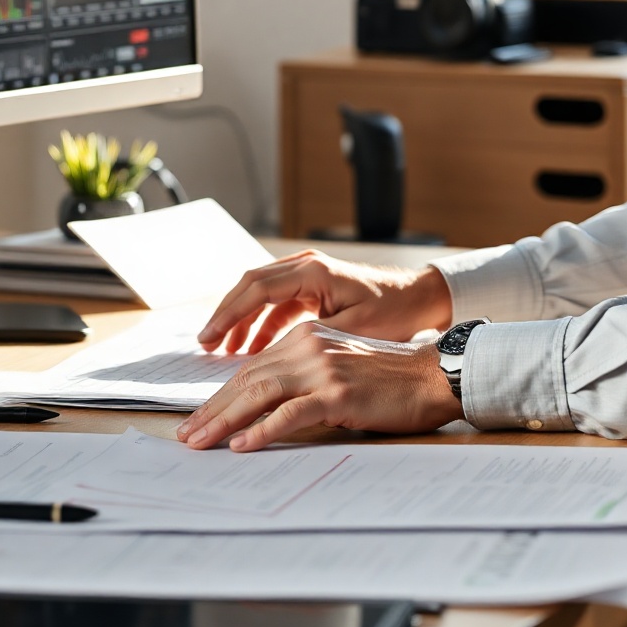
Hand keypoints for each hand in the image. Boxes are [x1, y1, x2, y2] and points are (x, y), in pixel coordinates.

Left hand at [176, 321, 459, 450]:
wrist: (433, 376)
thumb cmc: (389, 380)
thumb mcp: (339, 370)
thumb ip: (305, 380)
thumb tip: (267, 410)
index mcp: (306, 339)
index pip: (252, 369)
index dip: (221, 395)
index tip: (198, 418)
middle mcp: (308, 348)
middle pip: (247, 380)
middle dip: (212, 410)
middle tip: (186, 436)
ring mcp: (322, 369)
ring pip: (260, 393)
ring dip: (225, 420)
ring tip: (201, 443)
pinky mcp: (338, 393)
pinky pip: (291, 413)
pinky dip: (263, 430)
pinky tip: (243, 445)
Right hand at [197, 253, 452, 355]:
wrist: (421, 299)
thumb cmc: (394, 314)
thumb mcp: (353, 331)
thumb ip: (313, 340)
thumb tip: (275, 358)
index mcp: (313, 272)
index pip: (256, 288)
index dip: (229, 314)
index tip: (209, 337)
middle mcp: (305, 267)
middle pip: (251, 287)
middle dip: (226, 315)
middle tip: (205, 344)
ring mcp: (308, 276)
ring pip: (261, 295)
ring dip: (242, 321)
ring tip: (223, 352)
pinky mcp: (314, 290)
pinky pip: (278, 305)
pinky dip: (262, 325)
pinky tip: (253, 350)